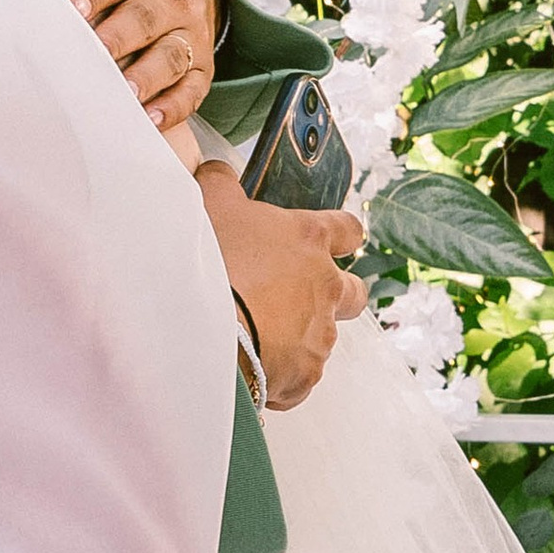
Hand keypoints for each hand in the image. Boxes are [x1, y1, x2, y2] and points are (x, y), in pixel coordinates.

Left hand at [59, 0, 221, 127]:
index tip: (73, 8)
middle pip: (145, 19)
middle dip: (119, 38)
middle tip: (94, 54)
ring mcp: (191, 33)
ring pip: (171, 56)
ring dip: (148, 77)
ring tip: (123, 93)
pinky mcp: (203, 65)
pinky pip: (194, 89)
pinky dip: (176, 107)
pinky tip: (152, 121)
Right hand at [192, 168, 367, 411]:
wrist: (199, 324)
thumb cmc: (207, 259)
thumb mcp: (208, 202)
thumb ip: (221, 184)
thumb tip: (220, 173)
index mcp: (308, 239)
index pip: (347, 229)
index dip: (340, 235)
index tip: (328, 240)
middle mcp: (324, 286)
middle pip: (354, 292)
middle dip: (334, 295)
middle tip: (295, 297)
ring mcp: (319, 334)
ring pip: (322, 337)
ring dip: (296, 336)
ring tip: (252, 336)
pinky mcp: (305, 374)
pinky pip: (298, 378)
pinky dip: (279, 376)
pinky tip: (247, 368)